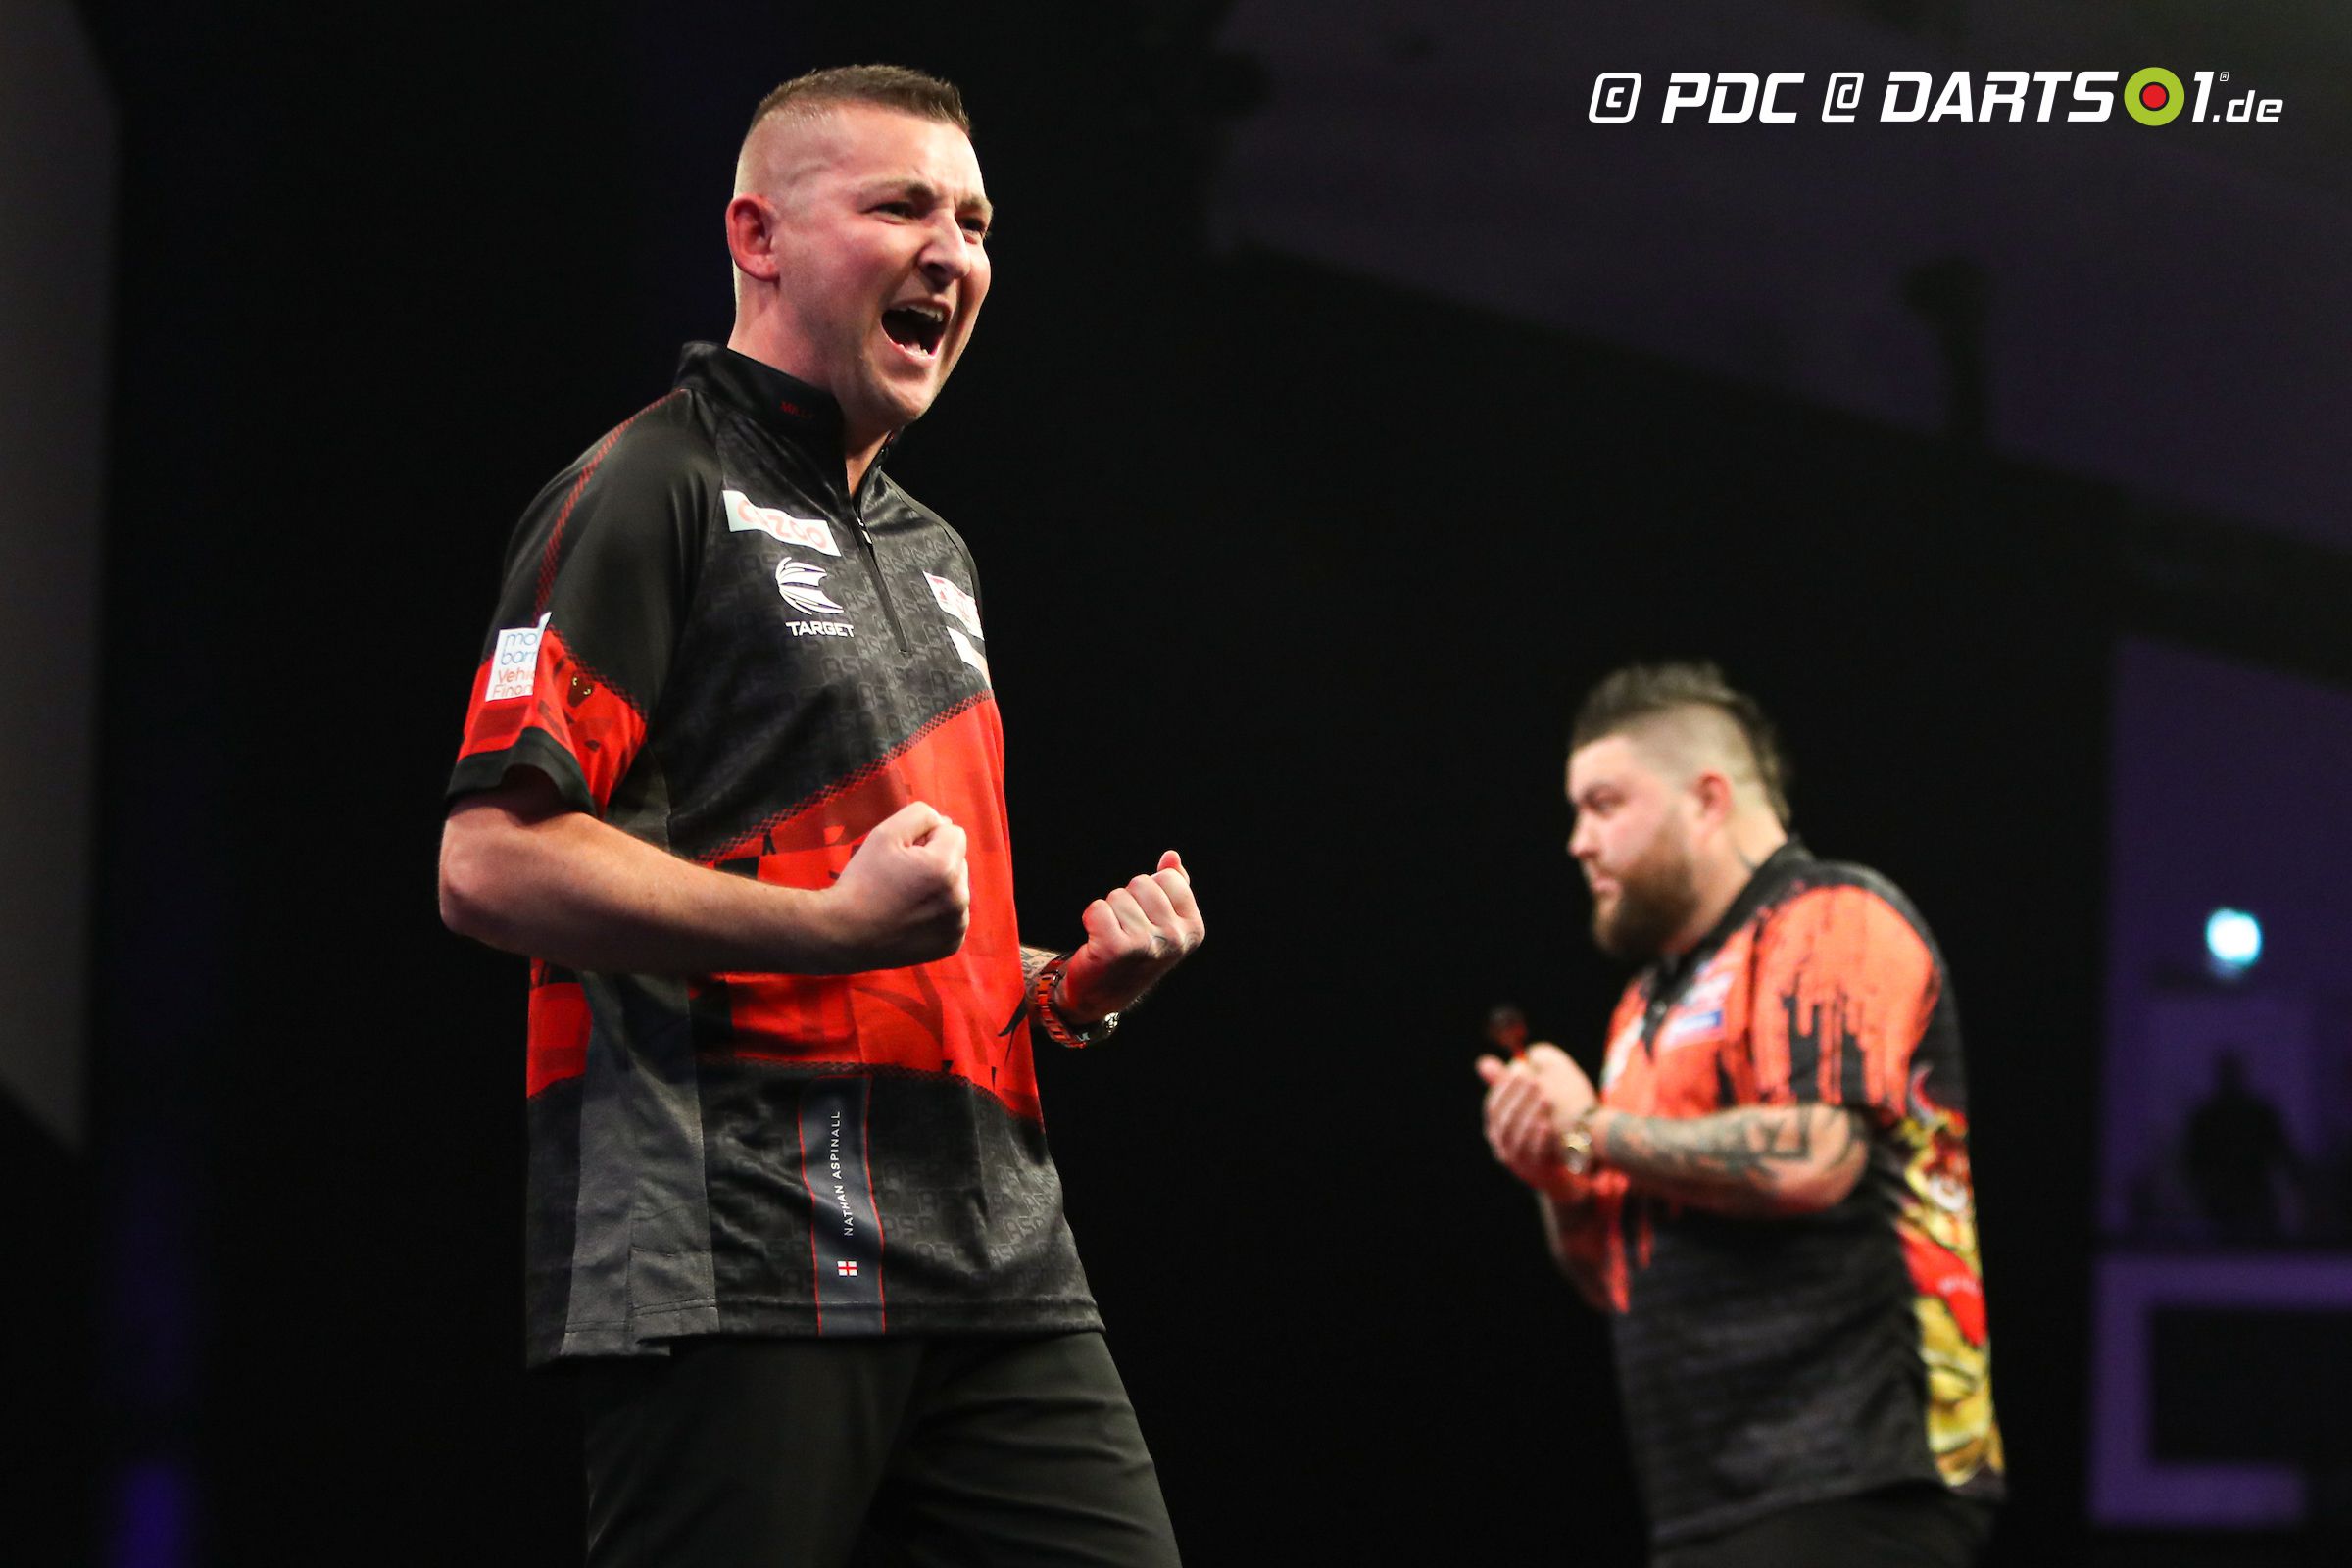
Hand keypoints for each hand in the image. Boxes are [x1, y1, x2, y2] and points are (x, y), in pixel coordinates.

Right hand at [824, 801, 969, 968]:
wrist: (845, 934)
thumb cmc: (863, 880)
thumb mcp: (885, 833)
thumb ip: (921, 815)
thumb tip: (944, 822)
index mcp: (944, 868)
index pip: (953, 833)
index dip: (927, 836)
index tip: (903, 853)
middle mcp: (958, 898)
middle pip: (958, 860)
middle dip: (936, 860)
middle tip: (901, 875)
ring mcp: (956, 925)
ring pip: (957, 888)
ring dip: (939, 886)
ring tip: (905, 896)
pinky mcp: (951, 943)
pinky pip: (953, 914)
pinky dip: (938, 911)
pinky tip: (912, 915)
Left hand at [1055, 851, 1204, 1020]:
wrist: (1102, 993)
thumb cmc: (1134, 951)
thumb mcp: (1162, 922)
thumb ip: (1173, 888)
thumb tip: (1171, 856)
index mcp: (1193, 929)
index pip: (1168, 878)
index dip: (1149, 892)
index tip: (1146, 919)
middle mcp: (1174, 939)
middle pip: (1142, 883)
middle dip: (1128, 900)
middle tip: (1126, 930)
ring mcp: (1146, 944)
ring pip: (1118, 896)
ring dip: (1109, 912)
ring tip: (1113, 937)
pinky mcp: (1115, 948)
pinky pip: (1097, 908)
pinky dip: (1091, 919)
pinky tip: (1097, 943)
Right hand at [1476, 1043, 1597, 1197]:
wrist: (1561, 1174)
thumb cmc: (1539, 1136)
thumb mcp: (1523, 1111)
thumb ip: (1506, 1088)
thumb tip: (1483, 1062)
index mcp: (1497, 1131)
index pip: (1493, 1107)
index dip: (1504, 1089)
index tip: (1520, 1069)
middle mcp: (1503, 1147)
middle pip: (1505, 1120)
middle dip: (1519, 1098)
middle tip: (1535, 1079)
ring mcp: (1518, 1161)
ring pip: (1517, 1137)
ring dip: (1530, 1115)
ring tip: (1546, 1097)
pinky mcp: (1536, 1172)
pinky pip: (1534, 1154)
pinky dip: (1539, 1138)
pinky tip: (1549, 1123)